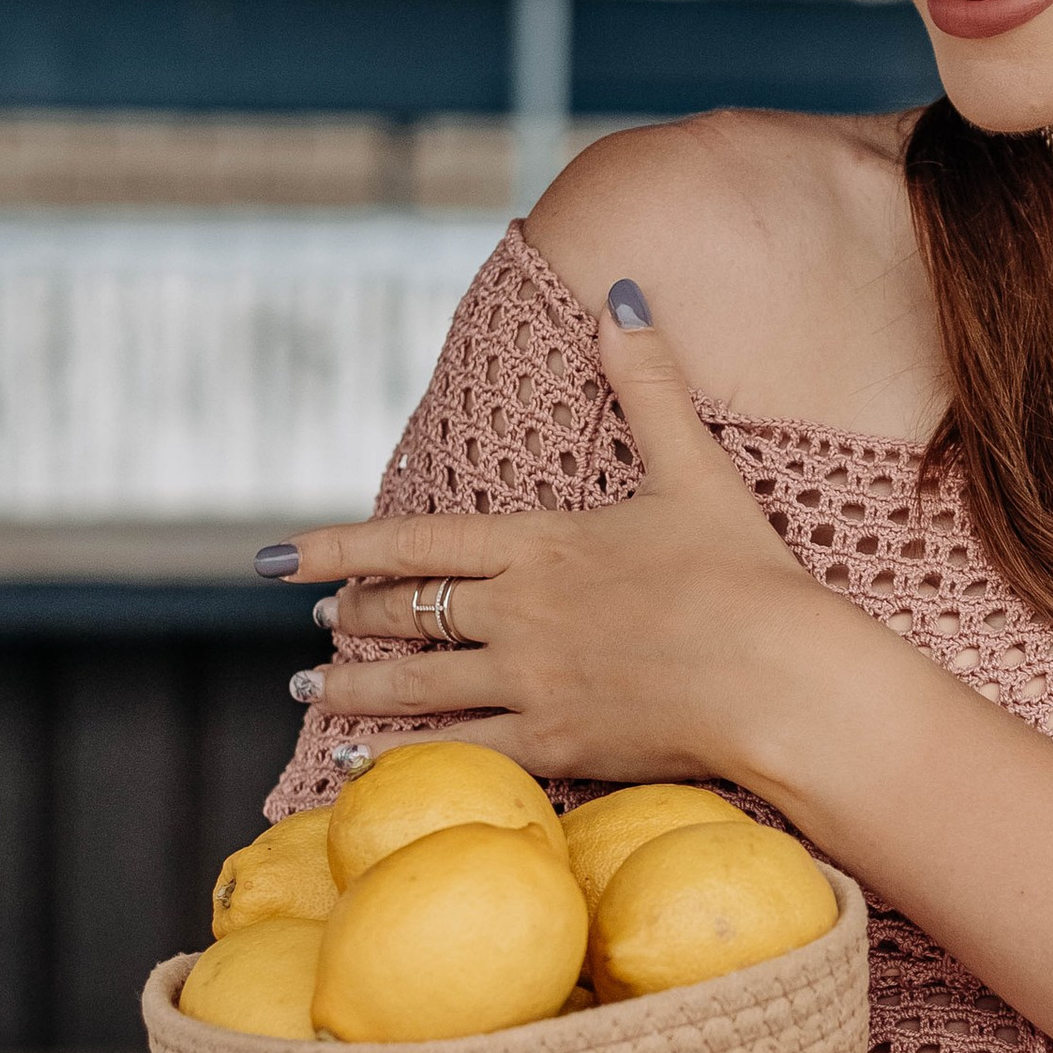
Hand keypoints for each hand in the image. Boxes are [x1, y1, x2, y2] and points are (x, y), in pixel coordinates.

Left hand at [269, 283, 815, 787]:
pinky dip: (402, 756)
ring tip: (311, 690)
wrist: (780, 678)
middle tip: (318, 619)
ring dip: (355, 686)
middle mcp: (518, 612)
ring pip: (416, 685)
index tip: (273, 557)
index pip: (414, 542)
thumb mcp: (696, 466)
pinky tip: (362, 760)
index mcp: (541, 543)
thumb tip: (620, 292)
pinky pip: (458, 751)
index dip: (335, 547)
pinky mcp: (556, 744)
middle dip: (355, 613)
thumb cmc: (746, 572)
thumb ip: (649, 381)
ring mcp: (531, 682)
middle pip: (408, 613)